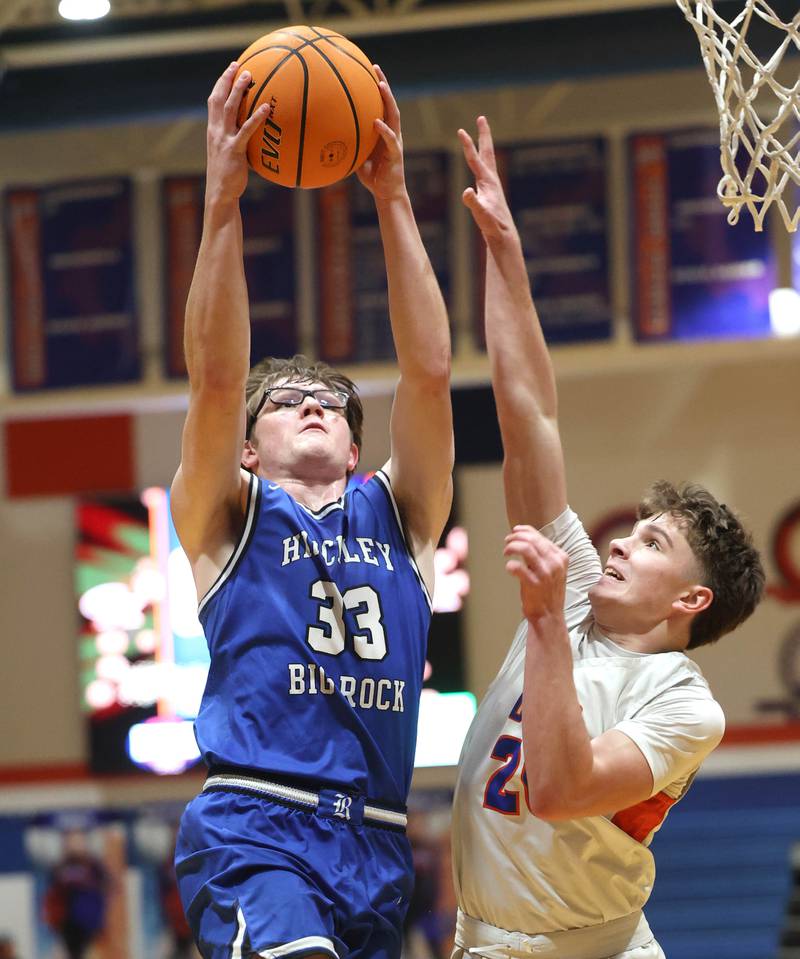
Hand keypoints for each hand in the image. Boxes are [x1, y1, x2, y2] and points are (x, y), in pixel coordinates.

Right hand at [205, 62, 269, 202]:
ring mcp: (224, 139)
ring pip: (230, 108)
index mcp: (213, 130)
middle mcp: (216, 130)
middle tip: (239, 65)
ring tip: (249, 76)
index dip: (221, 83)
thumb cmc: (227, 176)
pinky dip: (255, 117)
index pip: (214, 100)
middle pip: (219, 98)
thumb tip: (253, 134)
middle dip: (227, 79)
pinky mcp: (234, 150)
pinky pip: (246, 130)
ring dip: (238, 90)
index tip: (230, 69)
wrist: (219, 193)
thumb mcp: (228, 154)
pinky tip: (266, 108)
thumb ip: (236, 140)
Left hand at [356, 66, 406, 201]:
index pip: (381, 104)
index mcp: (384, 130)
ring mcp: (395, 141)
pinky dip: (384, 130)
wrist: (386, 193)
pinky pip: (390, 139)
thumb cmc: (371, 176)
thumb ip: (348, 143)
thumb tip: (325, 136)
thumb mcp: (357, 156)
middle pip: (390, 103)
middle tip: (375, 68)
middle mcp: (392, 132)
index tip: (366, 69)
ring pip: (394, 116)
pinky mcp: (396, 154)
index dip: (375, 87)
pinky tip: (376, 122)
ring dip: (388, 99)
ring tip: (380, 85)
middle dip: (383, 84)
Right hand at [458, 116, 514, 241]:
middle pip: (487, 152)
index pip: (475, 160)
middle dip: (484, 135)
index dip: (468, 145)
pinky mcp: (491, 192)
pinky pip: (485, 170)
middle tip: (481, 118)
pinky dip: (482, 162)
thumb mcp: (481, 215)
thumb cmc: (492, 226)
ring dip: (483, 146)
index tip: (461, 131)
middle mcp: (492, 180)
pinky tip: (480, 165)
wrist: (504, 235)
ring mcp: (492, 185)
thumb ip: (474, 203)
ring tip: (481, 135)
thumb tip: (466, 192)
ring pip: (488, 160)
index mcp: (488, 182)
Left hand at [504, 526, 568, 623]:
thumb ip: (543, 554)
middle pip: (532, 540)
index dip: (524, 531)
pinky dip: (510, 565)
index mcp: (560, 557)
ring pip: (526, 548)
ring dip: (512, 546)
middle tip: (507, 542)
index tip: (514, 532)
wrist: (549, 616)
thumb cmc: (547, 592)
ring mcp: (545, 573)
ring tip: (506, 552)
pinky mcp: (534, 584)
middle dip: (515, 537)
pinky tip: (509, 568)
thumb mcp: (552, 569)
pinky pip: (518, 567)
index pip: (540, 537)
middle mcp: (555, 563)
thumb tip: (525, 537)